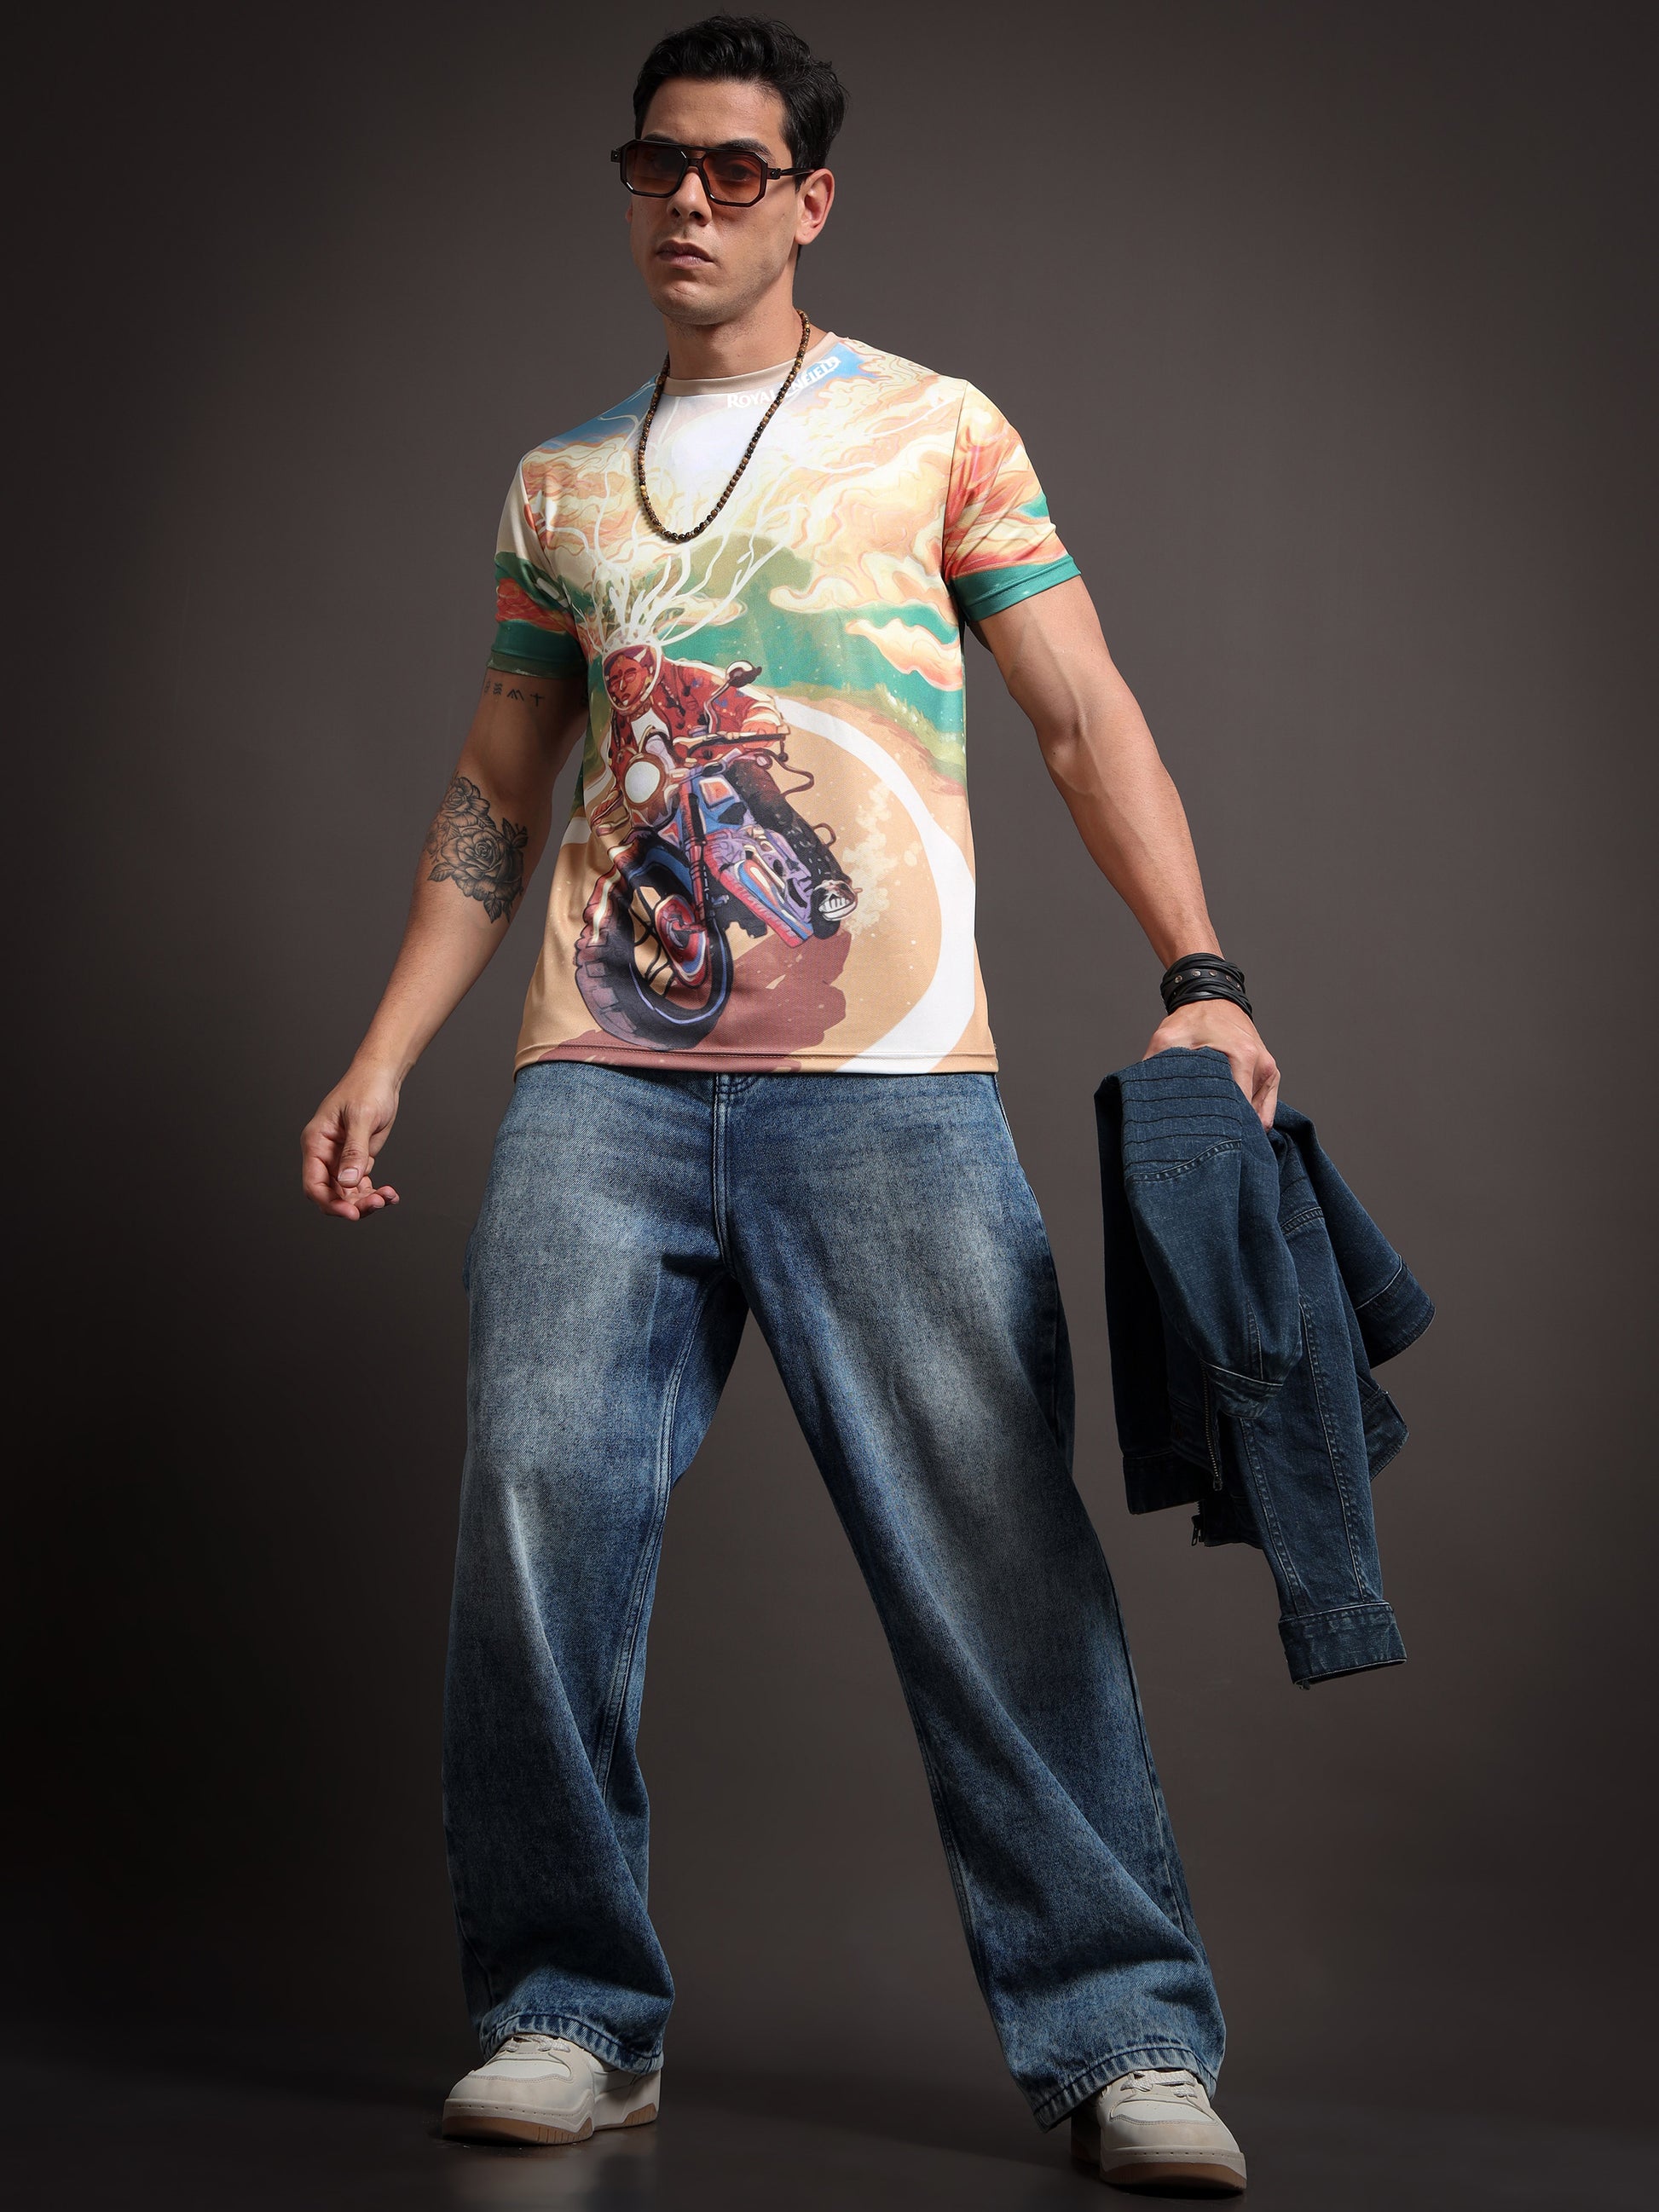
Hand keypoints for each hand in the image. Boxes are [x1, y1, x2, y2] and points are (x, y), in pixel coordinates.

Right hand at [301, 1064, 402, 1219]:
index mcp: (316, 1143)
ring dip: (366, 1200)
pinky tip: (391, 1195)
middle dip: (353, 1204)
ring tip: (389, 1197)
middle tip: (378, 1203)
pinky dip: (374, 1193)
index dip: (330, 1203)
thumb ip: (354, 1151)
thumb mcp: (361, 1118)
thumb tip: (347, 1182)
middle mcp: (325, 1154)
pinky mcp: (357, 1159)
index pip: (314, 1184)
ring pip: (347, 1193)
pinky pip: (361, 1185)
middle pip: (331, 1193)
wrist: (381, 1076)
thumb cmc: (366, 1089)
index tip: (352, 1213)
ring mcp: (341, 1159)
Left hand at [1144, 1000, 1279, 1132]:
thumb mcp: (1167, 1037)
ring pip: (1260, 1116)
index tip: (1203, 1137)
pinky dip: (1248, 1115)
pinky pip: (1264, 1107)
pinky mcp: (1269, 1073)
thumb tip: (1142, 1095)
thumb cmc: (1194, 1018)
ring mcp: (1268, 1070)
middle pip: (1253, 1118)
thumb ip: (1156, 1065)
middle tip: (1206, 1139)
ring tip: (1215, 1125)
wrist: (1214, 999)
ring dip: (1240, 1124)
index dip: (1221, 1129)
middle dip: (1231, 1131)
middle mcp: (1261, 1065)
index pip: (1240, 1110)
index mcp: (1243, 1057)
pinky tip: (1228, 1116)